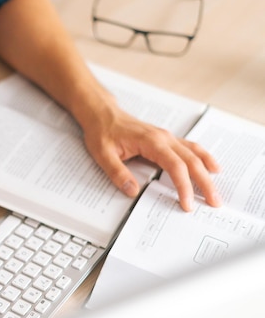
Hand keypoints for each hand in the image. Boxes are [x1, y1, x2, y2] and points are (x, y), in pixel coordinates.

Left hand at [82, 101, 220, 211]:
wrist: (101, 114)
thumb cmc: (102, 131)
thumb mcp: (103, 154)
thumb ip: (118, 173)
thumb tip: (132, 191)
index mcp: (151, 141)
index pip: (175, 166)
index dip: (183, 186)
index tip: (187, 203)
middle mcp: (163, 138)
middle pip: (192, 161)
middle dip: (204, 183)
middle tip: (214, 202)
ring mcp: (166, 137)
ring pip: (194, 154)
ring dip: (207, 172)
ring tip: (215, 191)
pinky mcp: (165, 139)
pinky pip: (189, 147)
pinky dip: (203, 158)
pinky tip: (211, 167)